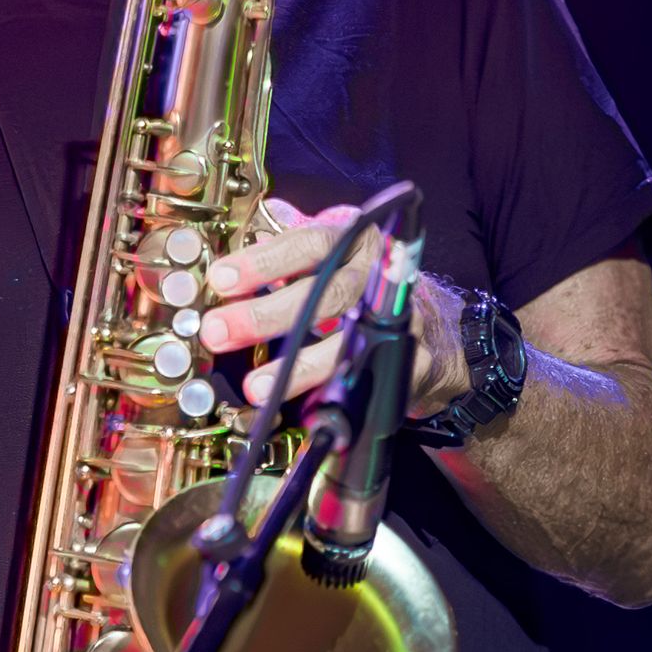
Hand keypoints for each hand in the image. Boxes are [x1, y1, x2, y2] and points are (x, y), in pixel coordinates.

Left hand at [198, 196, 468, 416]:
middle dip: (266, 315)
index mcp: (353, 244)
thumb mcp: (328, 261)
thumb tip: (232, 254)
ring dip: (298, 365)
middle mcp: (376, 277)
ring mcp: (397, 319)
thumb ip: (283, 256)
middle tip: (219, 331)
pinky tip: (305, 407)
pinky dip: (335, 394)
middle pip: (324, 293)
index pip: (308, 245)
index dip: (263, 262)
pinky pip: (369, 379)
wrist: (432, 333)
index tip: (220, 279)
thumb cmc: (361, 292)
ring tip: (256, 385)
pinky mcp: (410, 361)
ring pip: (347, 341)